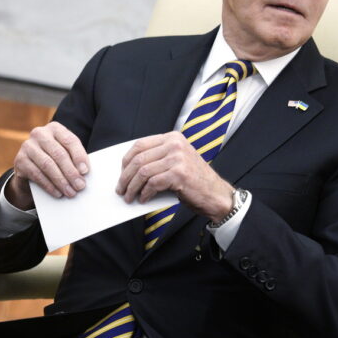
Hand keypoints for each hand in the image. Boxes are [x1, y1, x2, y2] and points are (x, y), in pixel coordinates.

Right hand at [7, 122, 89, 209]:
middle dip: (71, 172)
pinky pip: (36, 174)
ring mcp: (28, 146)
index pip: (70, 141)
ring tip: (70, 192)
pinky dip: (49, 185)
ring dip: (61, 181)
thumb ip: (73, 159)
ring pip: (48, 165)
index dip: (79, 156)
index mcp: (55, 128)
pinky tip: (58, 193)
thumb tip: (83, 174)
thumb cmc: (54, 160)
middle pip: (59, 154)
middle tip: (80, 186)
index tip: (85, 171)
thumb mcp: (64, 155)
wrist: (29, 169)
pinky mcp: (19, 159)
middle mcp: (39, 133)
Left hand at [116, 132, 232, 221]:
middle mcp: (175, 144)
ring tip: (129, 197)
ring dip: (132, 187)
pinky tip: (143, 199)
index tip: (121, 172)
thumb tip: (129, 169)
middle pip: (139, 158)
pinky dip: (144, 193)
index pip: (140, 144)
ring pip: (143, 172)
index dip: (127, 159)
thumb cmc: (194, 180)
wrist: (217, 194)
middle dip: (125, 176)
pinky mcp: (179, 174)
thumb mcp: (177, 161)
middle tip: (120, 189)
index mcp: (173, 138)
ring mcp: (178, 158)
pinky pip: (152, 183)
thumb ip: (158, 158)